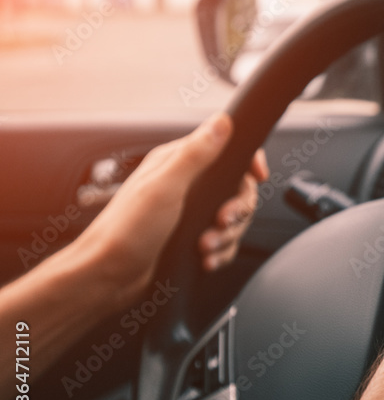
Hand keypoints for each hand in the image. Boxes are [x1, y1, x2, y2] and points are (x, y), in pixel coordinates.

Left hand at [73, 113, 267, 309]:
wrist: (110, 276)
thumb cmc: (127, 231)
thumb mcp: (165, 187)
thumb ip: (196, 154)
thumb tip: (222, 122)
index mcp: (177, 163)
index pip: (226, 149)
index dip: (248, 161)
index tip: (258, 177)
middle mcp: (185, 184)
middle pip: (237, 188)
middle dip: (238, 209)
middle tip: (222, 221)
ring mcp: (189, 212)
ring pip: (233, 218)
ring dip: (227, 235)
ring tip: (206, 246)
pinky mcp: (191, 237)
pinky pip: (223, 241)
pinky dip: (221, 252)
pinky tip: (207, 259)